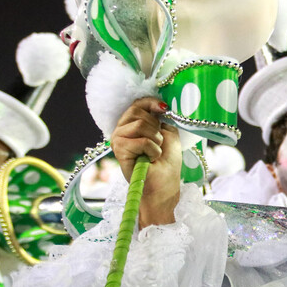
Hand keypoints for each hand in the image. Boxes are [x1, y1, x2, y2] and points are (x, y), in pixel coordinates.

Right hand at [110, 98, 181, 226]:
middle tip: (158, 143)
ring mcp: (117, 138)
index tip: (164, 109)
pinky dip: (153, 150)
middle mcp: (121, 129)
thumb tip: (161, 105)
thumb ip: (162, 118)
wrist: (164, 183)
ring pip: (141, 124)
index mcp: (132, 123)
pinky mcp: (119, 149)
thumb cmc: (166, 161)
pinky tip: (150, 159)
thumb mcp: (168, 133)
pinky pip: (142, 140)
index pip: (137, 103)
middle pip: (138, 111)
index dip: (152, 103)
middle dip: (156, 127)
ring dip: (156, 139)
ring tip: (154, 152)